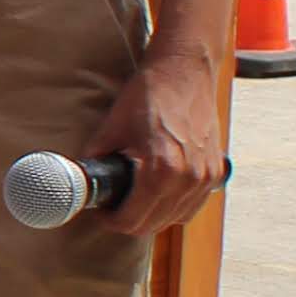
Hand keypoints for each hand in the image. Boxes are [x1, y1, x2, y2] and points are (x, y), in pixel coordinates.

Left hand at [79, 42, 226, 240]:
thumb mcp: (111, 127)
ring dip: (152, 216)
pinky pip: (192, 206)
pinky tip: (158, 195)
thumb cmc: (148, 94)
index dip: (111, 221)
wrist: (184, 71)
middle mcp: (188, 178)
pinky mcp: (216, 172)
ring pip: (174, 219)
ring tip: (134, 200)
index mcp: (162, 170)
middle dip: (128, 221)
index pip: (132, 221)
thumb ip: (94, 160)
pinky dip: (174, 207)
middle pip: (152, 225)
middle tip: (113, 206)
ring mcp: (205, 177)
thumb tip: (80, 181)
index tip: (102, 212)